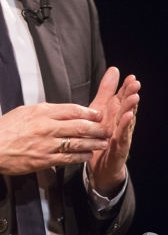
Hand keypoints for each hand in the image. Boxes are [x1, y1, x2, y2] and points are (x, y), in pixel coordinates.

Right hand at [0, 102, 109, 179]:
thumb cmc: (5, 128)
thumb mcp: (24, 111)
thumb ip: (44, 111)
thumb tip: (60, 112)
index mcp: (41, 112)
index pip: (71, 109)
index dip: (88, 112)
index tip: (98, 114)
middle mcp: (46, 127)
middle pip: (78, 126)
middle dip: (96, 128)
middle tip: (107, 129)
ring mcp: (46, 145)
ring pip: (76, 143)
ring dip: (93, 143)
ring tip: (103, 143)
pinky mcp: (44, 160)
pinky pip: (67, 158)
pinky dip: (80, 157)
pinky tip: (88, 156)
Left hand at [87, 67, 139, 197]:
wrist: (99, 165)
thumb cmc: (100, 134)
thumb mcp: (100, 109)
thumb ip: (106, 90)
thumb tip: (114, 69)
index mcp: (116, 112)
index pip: (123, 98)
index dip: (127, 88)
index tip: (131, 77)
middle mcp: (121, 123)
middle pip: (127, 107)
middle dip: (131, 95)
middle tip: (135, 84)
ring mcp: (122, 136)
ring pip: (127, 121)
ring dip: (131, 110)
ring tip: (134, 98)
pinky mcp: (119, 148)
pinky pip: (122, 137)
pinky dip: (125, 127)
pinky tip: (127, 118)